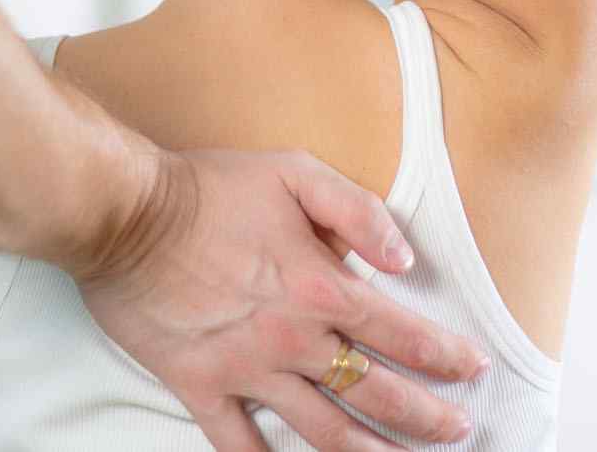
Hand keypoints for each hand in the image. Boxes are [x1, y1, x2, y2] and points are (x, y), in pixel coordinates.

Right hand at [78, 149, 485, 449]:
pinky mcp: (201, 385)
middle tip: (458, 431)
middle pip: (376, 395)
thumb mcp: (290, 171)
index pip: (401, 334)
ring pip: (325, 433)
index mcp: (320, 287)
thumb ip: (355, 211)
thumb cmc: (207, 187)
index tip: (471, 369)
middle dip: (426, 419)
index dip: (445, 355)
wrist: (125, 213)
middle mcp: (293, 340)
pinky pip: (239, 445)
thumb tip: (404, 258)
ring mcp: (247, 370)